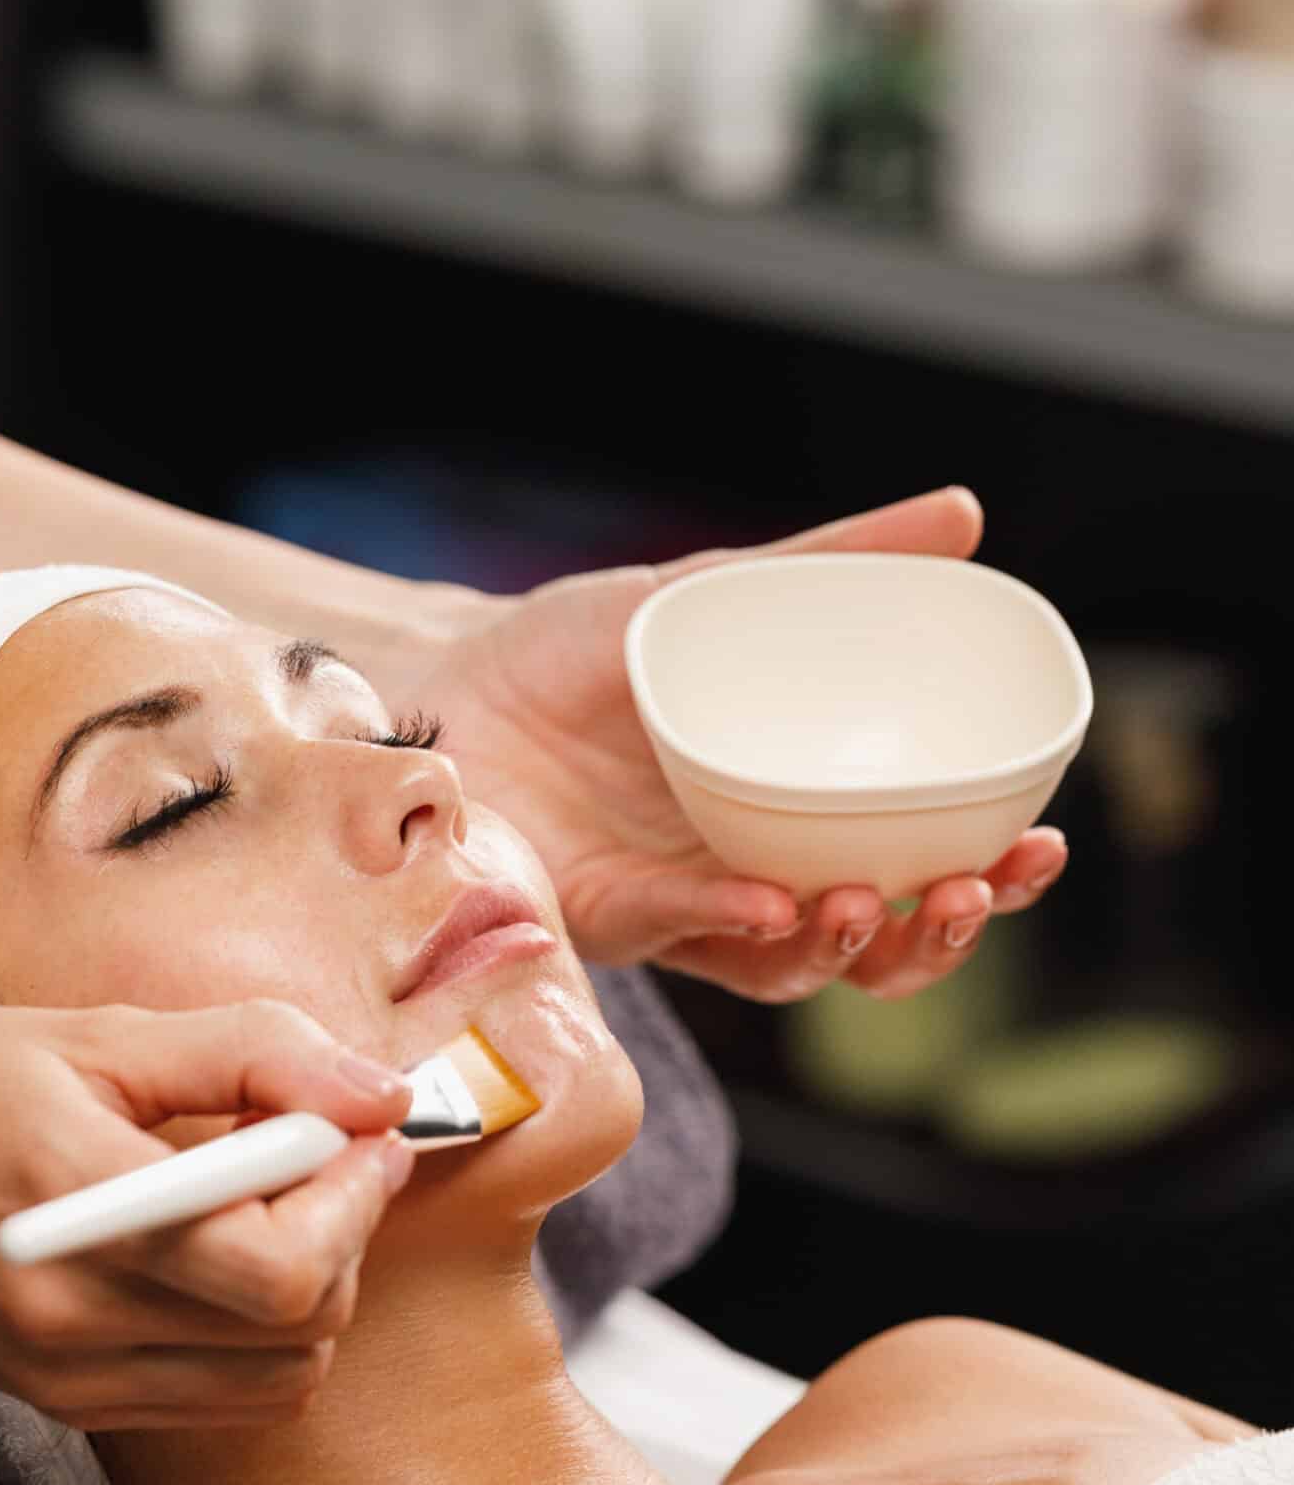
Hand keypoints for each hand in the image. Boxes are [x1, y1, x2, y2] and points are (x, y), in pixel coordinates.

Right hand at [0, 1001, 412, 1428]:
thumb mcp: (94, 1034)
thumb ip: (252, 1056)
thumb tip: (382, 1092)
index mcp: (81, 1209)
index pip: (281, 1266)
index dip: (354, 1198)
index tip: (359, 1129)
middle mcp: (74, 1320)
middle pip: (300, 1330)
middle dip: (343, 1235)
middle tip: (316, 1152)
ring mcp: (68, 1377)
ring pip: (278, 1380)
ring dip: (308, 1291)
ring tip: (261, 1201)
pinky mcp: (65, 1404)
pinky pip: (219, 1399)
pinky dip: (254, 1335)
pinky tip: (214, 1252)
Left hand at [391, 487, 1067, 1002]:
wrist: (445, 676)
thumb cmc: (579, 649)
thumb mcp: (717, 591)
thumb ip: (836, 564)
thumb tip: (967, 517)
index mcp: (794, 814)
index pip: (915, 870)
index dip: (987, 878)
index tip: (1038, 845)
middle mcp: (747, 873)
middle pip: (870, 944)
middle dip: (937, 937)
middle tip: (976, 892)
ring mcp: (678, 904)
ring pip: (788, 966)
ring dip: (845, 947)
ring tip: (873, 902)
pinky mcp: (604, 915)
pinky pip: (684, 931)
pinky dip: (735, 918)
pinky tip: (774, 899)